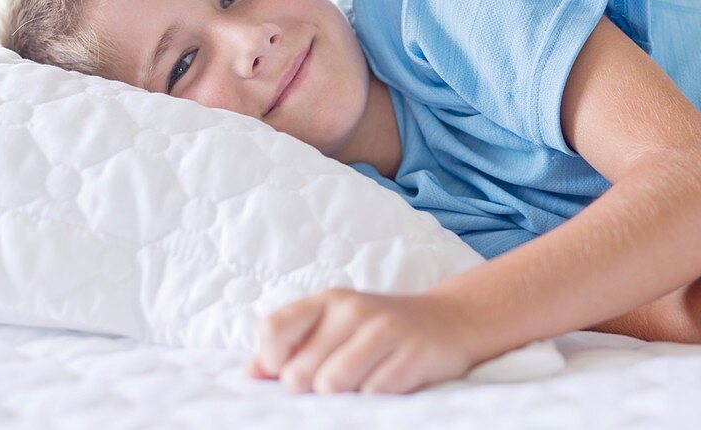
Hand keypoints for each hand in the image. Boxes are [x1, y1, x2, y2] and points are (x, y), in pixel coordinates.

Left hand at [246, 287, 478, 394]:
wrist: (450, 320)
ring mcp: (385, 329)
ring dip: (344, 396)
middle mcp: (353, 309)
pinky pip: (373, 394)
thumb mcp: (335, 326)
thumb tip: (250, 374)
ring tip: (362, 381)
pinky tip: (389, 381)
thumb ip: (292, 347)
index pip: (273, 330)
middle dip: (313, 389)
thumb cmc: (379, 330)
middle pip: (299, 373)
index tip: (290, 372)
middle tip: (338, 379)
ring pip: (332, 384)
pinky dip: (377, 398)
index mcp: (327, 301)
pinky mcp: (413, 353)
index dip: (273, 363)